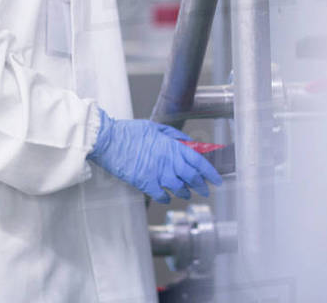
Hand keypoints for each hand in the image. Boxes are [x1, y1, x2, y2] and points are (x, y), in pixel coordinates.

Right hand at [87, 108, 222, 202]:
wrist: (109, 140)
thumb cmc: (129, 132)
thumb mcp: (155, 127)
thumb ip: (174, 136)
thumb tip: (189, 143)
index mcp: (172, 145)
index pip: (198, 161)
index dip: (210, 172)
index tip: (216, 179)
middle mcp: (168, 160)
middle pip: (192, 177)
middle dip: (201, 186)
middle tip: (205, 191)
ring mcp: (157, 173)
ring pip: (178, 188)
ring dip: (184, 192)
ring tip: (186, 194)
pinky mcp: (145, 183)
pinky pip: (161, 195)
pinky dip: (166, 198)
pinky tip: (167, 197)